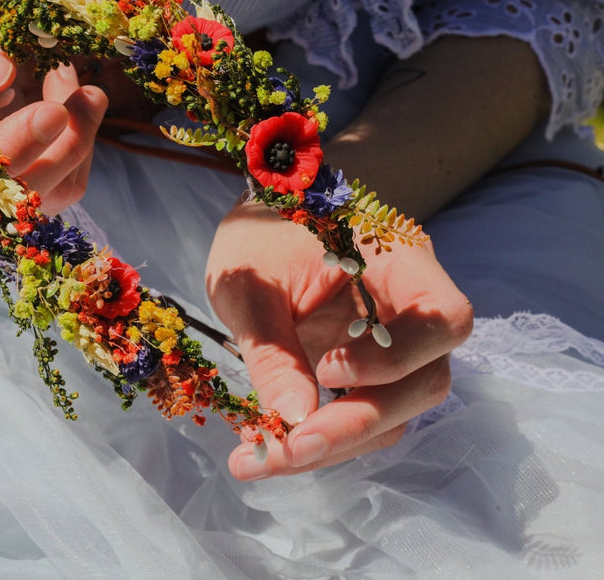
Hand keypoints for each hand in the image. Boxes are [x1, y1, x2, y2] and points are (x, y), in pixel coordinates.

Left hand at [205, 202, 471, 479]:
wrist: (256, 227)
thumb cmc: (256, 235)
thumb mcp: (247, 283)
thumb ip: (271, 347)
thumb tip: (294, 418)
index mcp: (400, 260)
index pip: (441, 319)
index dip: (396, 358)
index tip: (327, 369)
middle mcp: (412, 307)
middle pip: (423, 382)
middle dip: (356, 424)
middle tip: (286, 448)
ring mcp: (395, 345)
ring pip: (394, 412)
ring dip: (332, 445)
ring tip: (256, 461)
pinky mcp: (369, 374)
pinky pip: (362, 416)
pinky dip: (318, 438)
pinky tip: (265, 452)